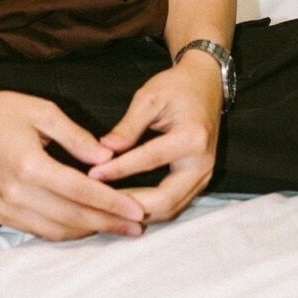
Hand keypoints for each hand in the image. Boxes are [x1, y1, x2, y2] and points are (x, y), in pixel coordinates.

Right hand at [0, 84, 145, 241]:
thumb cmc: (2, 110)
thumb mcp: (43, 111)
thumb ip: (77, 137)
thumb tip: (107, 160)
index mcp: (29, 165)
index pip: (81, 192)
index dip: (112, 203)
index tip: (138, 211)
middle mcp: (15, 193)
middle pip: (71, 217)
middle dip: (108, 223)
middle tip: (138, 227)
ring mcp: (3, 208)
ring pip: (55, 231)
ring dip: (88, 231)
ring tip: (116, 228)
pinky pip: (37, 230)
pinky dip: (64, 231)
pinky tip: (83, 224)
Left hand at [88, 52, 223, 222]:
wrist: (205, 85)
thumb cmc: (176, 87)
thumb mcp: (149, 97)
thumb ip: (128, 126)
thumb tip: (104, 149)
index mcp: (191, 137)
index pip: (150, 160)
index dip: (118, 169)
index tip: (92, 174)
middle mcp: (202, 163)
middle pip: (166, 199)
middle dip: (130, 204)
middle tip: (99, 202)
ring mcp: (204, 176)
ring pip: (171, 209)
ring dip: (139, 212)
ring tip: (108, 206)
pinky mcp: (199, 182)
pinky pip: (175, 204)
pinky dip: (150, 209)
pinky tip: (126, 203)